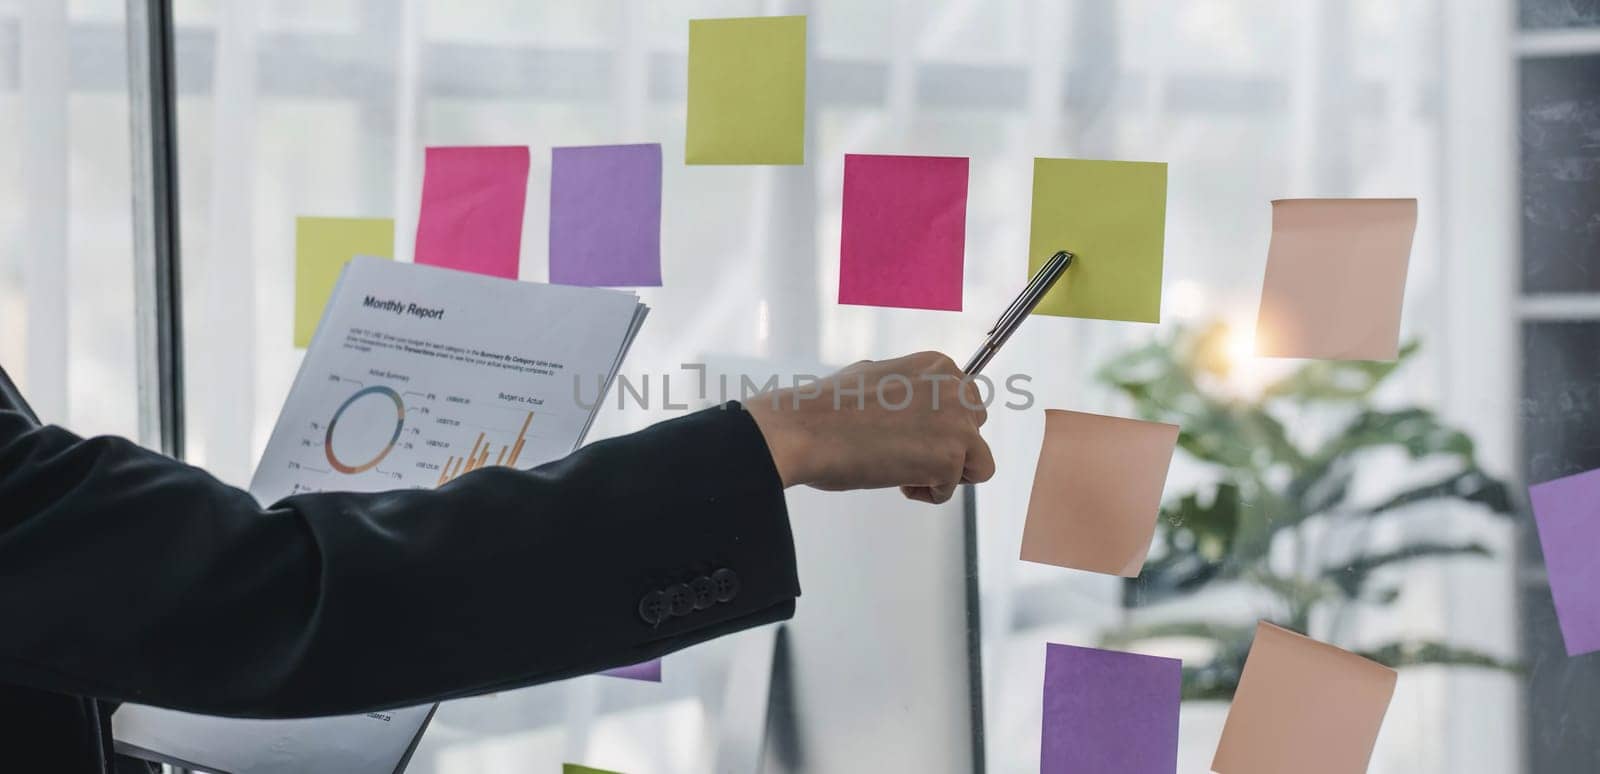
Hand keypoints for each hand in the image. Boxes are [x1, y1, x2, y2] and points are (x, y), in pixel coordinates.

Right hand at [744, 352, 994, 503]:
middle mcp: (955, 388)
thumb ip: (909, 389)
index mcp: (938, 366)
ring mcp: (956, 423)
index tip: (909, 433)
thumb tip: (916, 407)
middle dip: (947, 447)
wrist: (804, 430)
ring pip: (978, 462)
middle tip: (906, 454)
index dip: (938, 426)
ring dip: (945, 473)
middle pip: (976, 429)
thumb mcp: (876, 378)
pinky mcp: (950, 457)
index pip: (966, 402)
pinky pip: (952, 489)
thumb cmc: (827, 409)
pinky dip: (927, 493)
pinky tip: (895, 480)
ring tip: (905, 470)